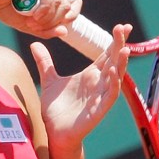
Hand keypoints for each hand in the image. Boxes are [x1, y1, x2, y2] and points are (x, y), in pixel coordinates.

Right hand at [0, 0, 81, 38]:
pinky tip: (34, 15)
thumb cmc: (4, 7)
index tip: (55, 27)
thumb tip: (65, 31)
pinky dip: (45, 8)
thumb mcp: (28, 24)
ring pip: (60, 1)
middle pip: (66, 5)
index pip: (74, 3)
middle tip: (35, 26)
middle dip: (52, 21)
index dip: (69, 18)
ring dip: (47, 17)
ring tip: (32, 22)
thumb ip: (46, 29)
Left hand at [31, 24, 131, 154]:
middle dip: (119, 45)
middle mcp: (98, 84)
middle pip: (113, 61)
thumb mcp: (49, 81)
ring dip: (121, 64)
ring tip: (124, 50)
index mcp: (90, 75)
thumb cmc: (55, 109)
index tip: (122, 26)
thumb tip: (34, 43)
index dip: (115, 41)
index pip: (106, 54)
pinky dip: (113, 85)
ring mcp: (100, 97)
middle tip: (124, 28)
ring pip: (115, 78)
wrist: (54, 132)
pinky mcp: (99, 110)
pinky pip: (109, 96)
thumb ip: (44, 62)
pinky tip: (113, 74)